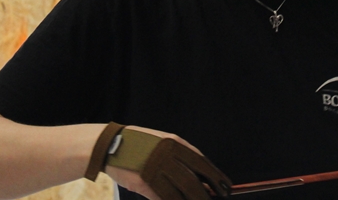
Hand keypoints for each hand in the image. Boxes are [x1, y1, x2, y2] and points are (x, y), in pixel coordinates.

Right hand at [105, 126, 230, 199]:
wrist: (112, 144)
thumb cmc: (141, 144)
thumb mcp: (164, 143)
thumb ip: (181, 159)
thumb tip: (202, 178)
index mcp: (175, 143)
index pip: (202, 163)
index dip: (216, 177)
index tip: (226, 186)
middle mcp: (167, 155)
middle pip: (193, 181)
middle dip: (206, 195)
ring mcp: (155, 169)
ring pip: (179, 193)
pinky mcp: (143, 182)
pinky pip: (164, 197)